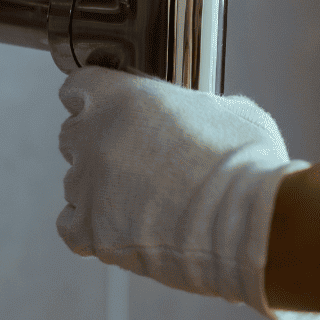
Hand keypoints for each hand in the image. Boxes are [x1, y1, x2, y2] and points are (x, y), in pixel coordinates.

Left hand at [57, 66, 319, 319]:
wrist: (248, 222)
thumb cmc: (245, 160)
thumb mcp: (227, 110)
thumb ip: (194, 106)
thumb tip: (201, 115)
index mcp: (120, 96)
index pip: (78, 88)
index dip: (93, 100)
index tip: (108, 111)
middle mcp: (93, 137)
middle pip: (71, 136)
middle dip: (95, 146)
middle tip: (133, 161)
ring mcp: (88, 186)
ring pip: (74, 183)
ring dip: (99, 190)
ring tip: (143, 203)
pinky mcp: (92, 232)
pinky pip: (71, 226)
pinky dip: (90, 229)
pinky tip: (121, 228)